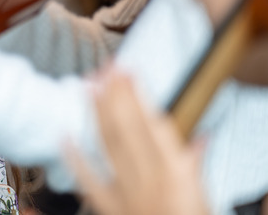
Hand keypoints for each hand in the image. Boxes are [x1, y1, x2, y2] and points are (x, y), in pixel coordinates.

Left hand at [68, 71, 208, 214]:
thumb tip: (201, 136)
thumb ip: (196, 163)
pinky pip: (89, 183)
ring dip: (97, 114)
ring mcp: (128, 195)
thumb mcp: (205, 196)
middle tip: (104, 67)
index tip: (127, 71)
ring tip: (87, 85)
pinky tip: (63, 135)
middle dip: (115, 95)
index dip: (138, 96)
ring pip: (109, 147)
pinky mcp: (112, 210)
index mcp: (178, 174)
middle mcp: (150, 180)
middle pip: (128, 129)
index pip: (154, 124)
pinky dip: (75, 159)